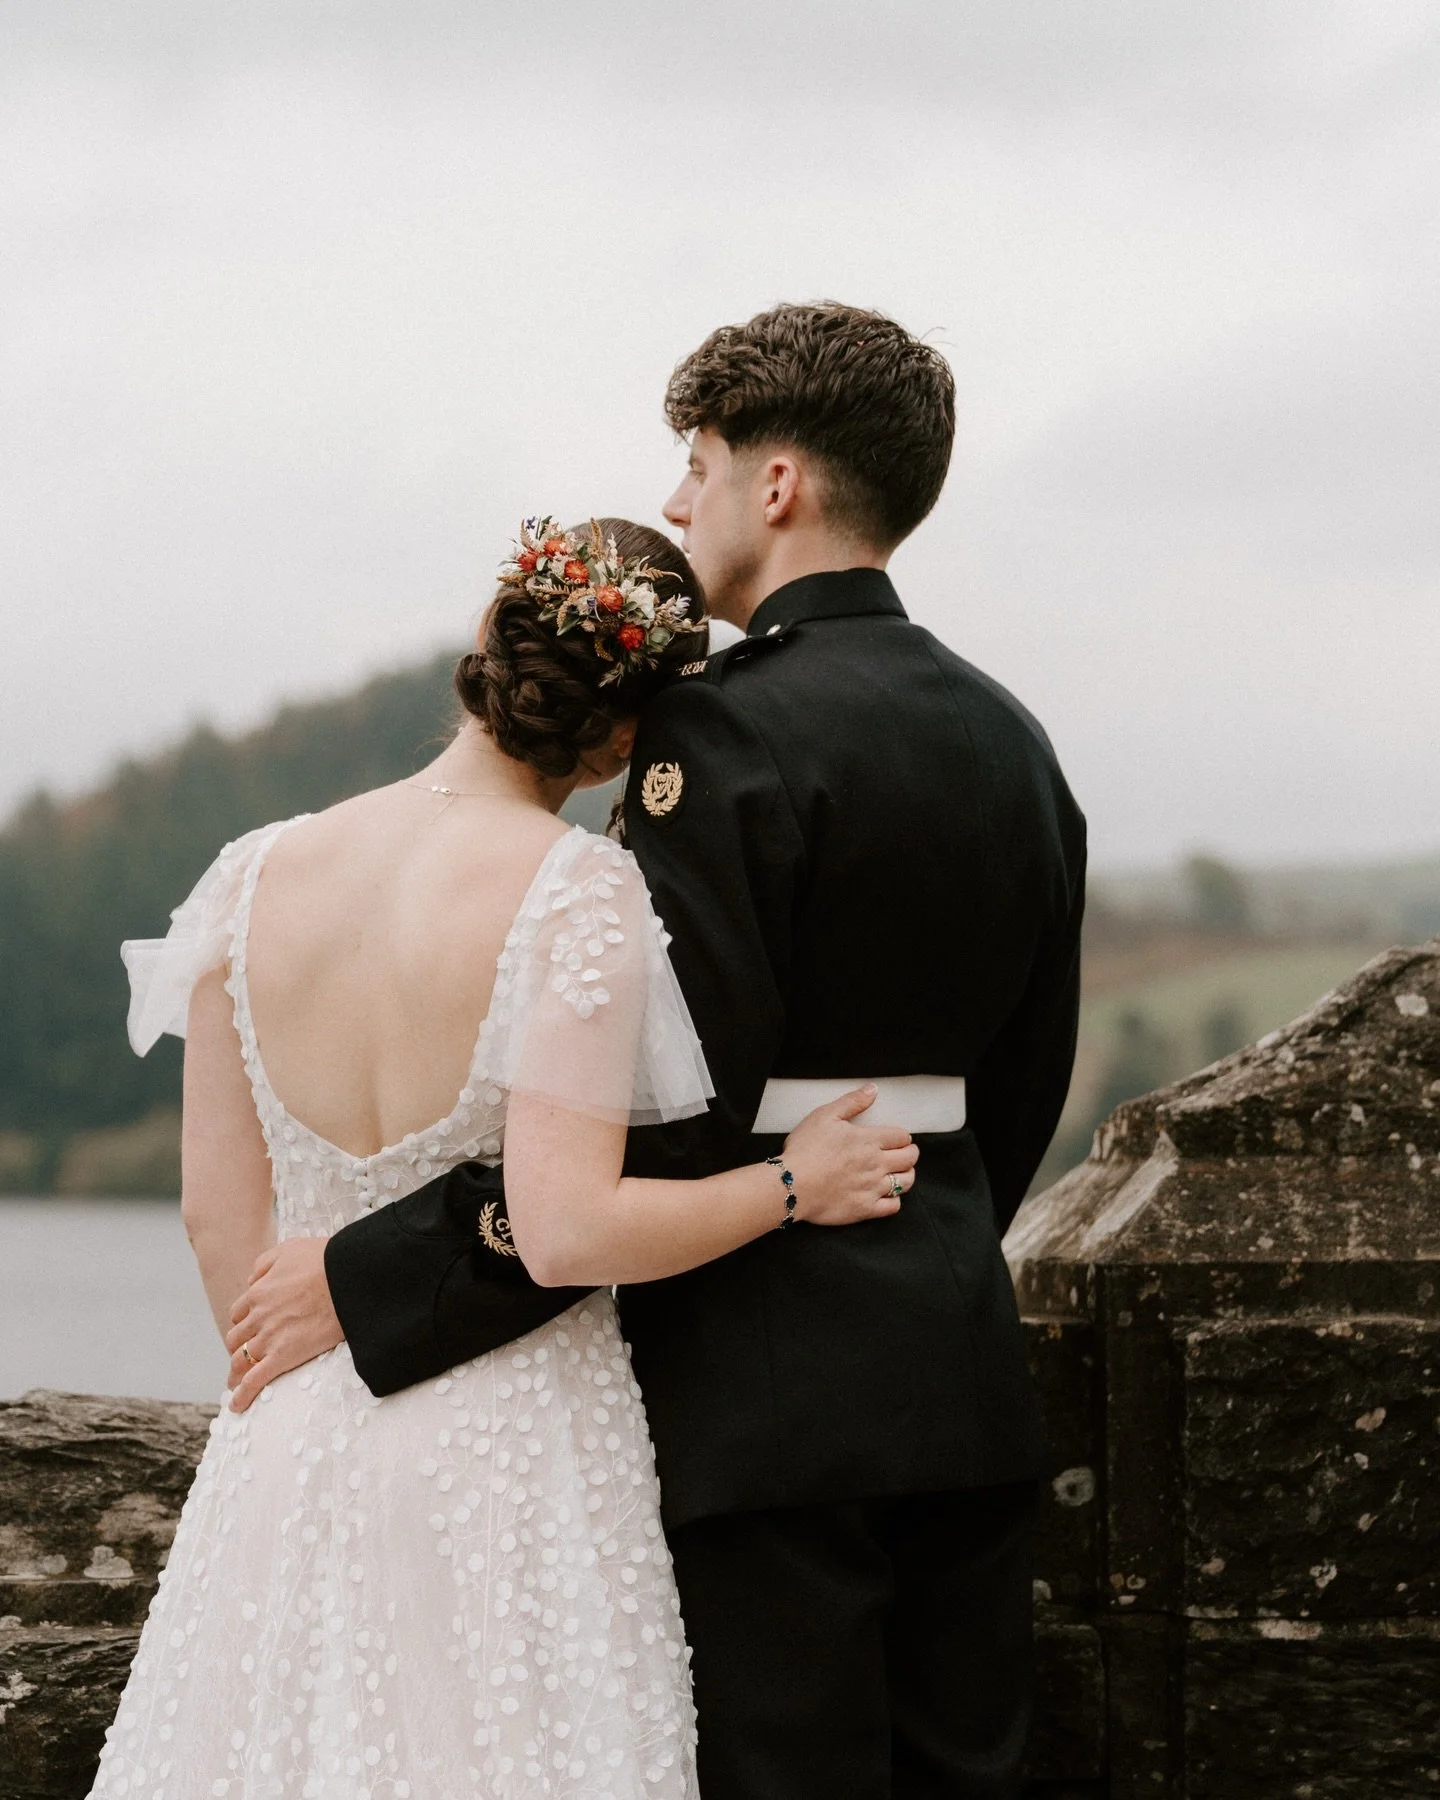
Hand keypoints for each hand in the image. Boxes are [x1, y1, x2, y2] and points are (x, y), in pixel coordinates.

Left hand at [225, 1237, 343, 1411]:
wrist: (348, 1278)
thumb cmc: (325, 1260)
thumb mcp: (289, 1249)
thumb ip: (264, 1264)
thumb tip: (251, 1279)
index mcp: (258, 1292)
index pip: (239, 1312)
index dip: (244, 1321)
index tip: (251, 1328)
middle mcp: (258, 1317)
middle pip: (236, 1338)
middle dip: (238, 1347)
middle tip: (245, 1356)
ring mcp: (269, 1338)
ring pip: (240, 1360)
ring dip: (236, 1372)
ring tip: (236, 1383)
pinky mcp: (284, 1356)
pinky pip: (255, 1380)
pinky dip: (243, 1395)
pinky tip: (239, 1407)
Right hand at [780, 1085, 917, 1225]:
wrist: (791, 1185)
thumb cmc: (805, 1149)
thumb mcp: (825, 1115)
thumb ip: (852, 1102)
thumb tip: (873, 1089)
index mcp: (869, 1140)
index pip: (901, 1136)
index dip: (903, 1136)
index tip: (899, 1139)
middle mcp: (876, 1163)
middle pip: (909, 1158)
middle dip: (911, 1154)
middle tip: (906, 1153)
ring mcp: (872, 1188)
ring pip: (905, 1182)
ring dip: (907, 1176)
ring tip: (901, 1173)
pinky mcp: (865, 1209)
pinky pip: (892, 1207)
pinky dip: (895, 1200)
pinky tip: (887, 1196)